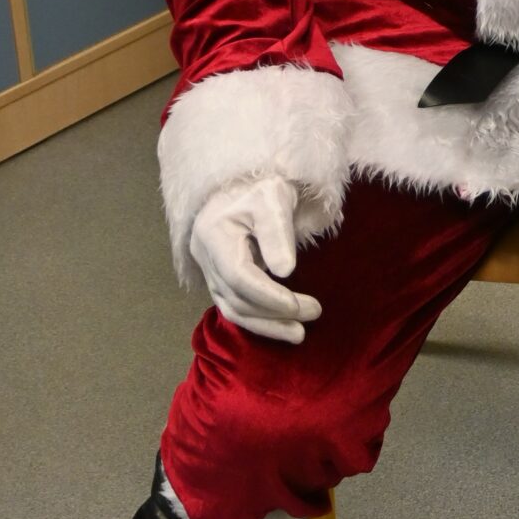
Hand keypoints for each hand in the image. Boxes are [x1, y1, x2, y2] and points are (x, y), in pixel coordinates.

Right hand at [189, 175, 321, 344]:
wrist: (246, 184)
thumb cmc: (261, 187)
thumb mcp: (273, 200)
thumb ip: (277, 233)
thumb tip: (285, 271)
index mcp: (213, 235)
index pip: (239, 276)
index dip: (268, 296)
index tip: (299, 305)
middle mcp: (205, 257)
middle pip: (236, 298)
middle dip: (275, 313)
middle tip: (314, 314)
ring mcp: (209, 270)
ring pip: (233, 308)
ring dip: (267, 324)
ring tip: (299, 333)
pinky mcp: (219, 278)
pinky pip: (235, 306)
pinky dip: (258, 319)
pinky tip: (281, 325)